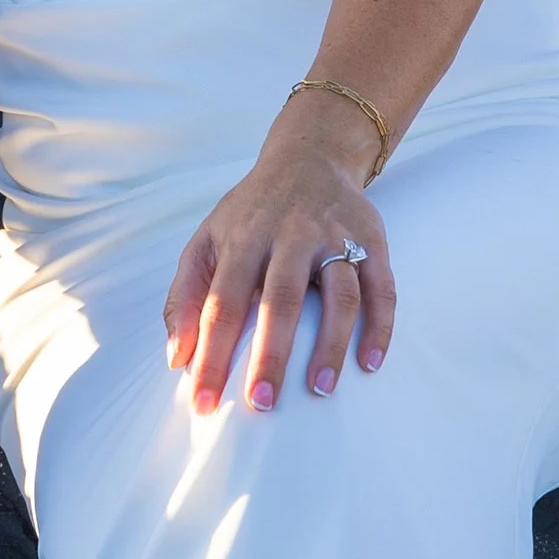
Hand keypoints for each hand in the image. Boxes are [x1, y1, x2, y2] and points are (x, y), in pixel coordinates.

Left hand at [163, 94, 395, 413]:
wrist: (309, 156)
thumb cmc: (251, 213)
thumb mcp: (207, 240)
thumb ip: (184, 296)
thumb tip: (176, 359)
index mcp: (243, 237)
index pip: (221, 302)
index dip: (211, 354)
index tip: (202, 402)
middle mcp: (289, 234)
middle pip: (280, 299)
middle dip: (270, 354)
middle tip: (261, 403)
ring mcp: (334, 236)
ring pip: (338, 293)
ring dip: (331, 344)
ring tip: (321, 390)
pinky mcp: (371, 240)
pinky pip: (382, 287)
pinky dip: (380, 325)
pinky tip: (369, 362)